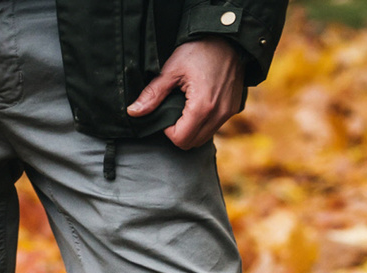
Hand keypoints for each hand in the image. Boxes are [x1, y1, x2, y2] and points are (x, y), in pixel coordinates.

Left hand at [127, 37, 243, 149]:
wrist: (229, 35)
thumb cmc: (200, 48)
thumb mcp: (172, 70)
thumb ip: (153, 94)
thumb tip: (132, 112)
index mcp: (203, 107)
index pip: (180, 139)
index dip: (168, 131)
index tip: (166, 113)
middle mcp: (219, 113)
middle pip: (191, 143)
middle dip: (178, 133)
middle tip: (173, 112)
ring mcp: (229, 111)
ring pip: (203, 137)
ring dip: (191, 130)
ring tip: (185, 108)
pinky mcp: (233, 107)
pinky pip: (214, 127)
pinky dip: (203, 123)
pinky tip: (197, 106)